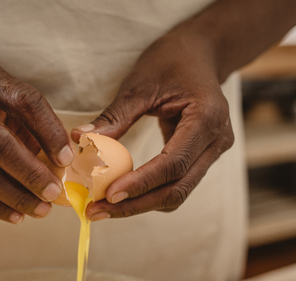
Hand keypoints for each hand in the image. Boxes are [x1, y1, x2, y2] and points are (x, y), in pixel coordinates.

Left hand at [71, 31, 234, 220]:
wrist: (201, 53)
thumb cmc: (171, 61)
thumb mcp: (139, 84)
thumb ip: (113, 117)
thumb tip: (78, 141)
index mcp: (207, 118)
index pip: (173, 164)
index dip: (141, 183)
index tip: (108, 195)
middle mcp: (217, 140)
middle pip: (177, 188)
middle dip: (135, 204)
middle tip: (96, 211)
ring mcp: (213, 152)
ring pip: (178, 193)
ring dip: (140, 204)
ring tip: (102, 208)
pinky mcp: (203, 159)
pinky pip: (176, 185)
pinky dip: (148, 194)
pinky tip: (120, 196)